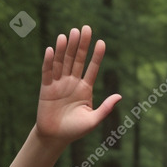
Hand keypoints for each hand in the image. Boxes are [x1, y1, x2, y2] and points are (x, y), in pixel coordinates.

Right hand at [36, 25, 121, 144]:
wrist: (55, 137)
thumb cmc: (75, 130)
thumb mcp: (93, 120)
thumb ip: (106, 108)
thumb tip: (120, 96)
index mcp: (85, 89)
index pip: (92, 69)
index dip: (96, 56)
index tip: (102, 42)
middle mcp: (72, 83)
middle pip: (76, 60)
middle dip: (81, 45)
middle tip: (85, 29)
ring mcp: (59, 84)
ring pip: (62, 62)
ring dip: (64, 48)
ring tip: (68, 34)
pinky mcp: (46, 87)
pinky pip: (47, 72)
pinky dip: (49, 61)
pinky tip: (51, 49)